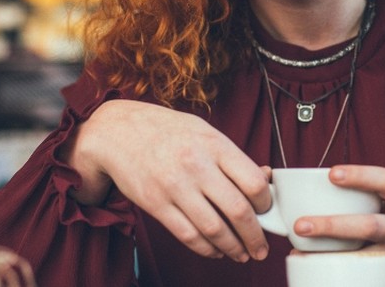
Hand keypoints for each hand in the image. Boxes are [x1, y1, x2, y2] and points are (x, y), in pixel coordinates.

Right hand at [69, 99, 271, 262]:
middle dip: (255, 236)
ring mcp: (175, 187)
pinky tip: (216, 250)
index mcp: (214, 145)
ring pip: (214, 229)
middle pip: (238, 211)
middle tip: (261, 247)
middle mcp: (197, 166)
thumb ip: (233, 157)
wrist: (118, 132)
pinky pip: (188, 236)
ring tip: (242, 254)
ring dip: (233, 248)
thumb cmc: (167, 131)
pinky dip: (207, 249)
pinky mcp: (156, 205)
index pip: (253, 181)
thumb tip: (265, 178)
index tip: (266, 211)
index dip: (266, 203)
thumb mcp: (205, 132)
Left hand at [293, 166, 384, 286]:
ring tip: (302, 256)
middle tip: (300, 226)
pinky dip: (348, 279)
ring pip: (369, 258)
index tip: (331, 174)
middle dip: (333, 226)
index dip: (360, 175)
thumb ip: (372, 199)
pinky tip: (324, 279)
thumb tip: (318, 194)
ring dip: (334, 257)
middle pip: (371, 226)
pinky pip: (374, 279)